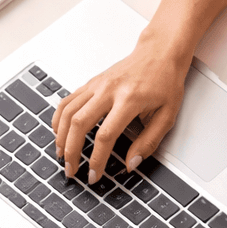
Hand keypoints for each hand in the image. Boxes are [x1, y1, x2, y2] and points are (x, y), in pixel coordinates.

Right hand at [51, 33, 189, 183]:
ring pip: (68, 112)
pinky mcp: (92, 82)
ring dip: (61, 137)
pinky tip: (59, 132)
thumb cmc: (165, 81)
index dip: (97, 159)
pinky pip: (68, 101)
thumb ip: (149, 142)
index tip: (94, 174)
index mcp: (129, 99)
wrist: (160, 52)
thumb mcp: (167, 115)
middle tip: (72, 170)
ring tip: (62, 155)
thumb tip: (131, 164)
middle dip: (72, 151)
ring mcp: (97, 84)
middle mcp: (109, 90)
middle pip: (79, 123)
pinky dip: (59, 118)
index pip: (105, 135)